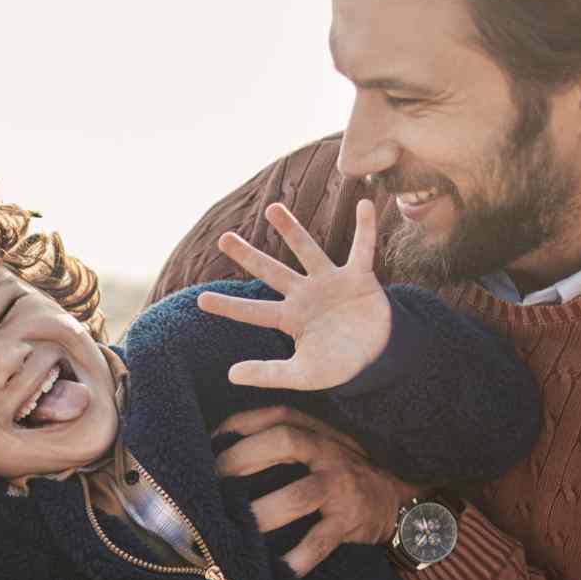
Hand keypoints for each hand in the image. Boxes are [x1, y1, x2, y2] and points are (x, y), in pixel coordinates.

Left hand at [195, 199, 391, 391]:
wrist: (379, 359)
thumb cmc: (339, 366)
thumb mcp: (303, 375)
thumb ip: (269, 374)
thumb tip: (231, 375)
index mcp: (290, 318)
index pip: (253, 311)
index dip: (229, 306)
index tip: (201, 300)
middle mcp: (305, 295)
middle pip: (271, 272)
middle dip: (248, 256)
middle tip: (223, 238)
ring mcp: (330, 282)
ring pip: (307, 250)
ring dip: (291, 230)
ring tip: (272, 208)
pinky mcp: (359, 277)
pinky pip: (363, 248)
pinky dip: (366, 228)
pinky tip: (363, 204)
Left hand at [213, 405, 414, 575]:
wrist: (398, 499)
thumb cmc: (343, 471)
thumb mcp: (321, 445)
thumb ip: (286, 440)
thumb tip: (222, 448)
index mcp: (317, 431)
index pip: (276, 415)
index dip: (240, 424)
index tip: (211, 441)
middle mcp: (328, 451)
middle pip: (284, 441)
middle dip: (243, 458)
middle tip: (214, 483)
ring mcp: (340, 485)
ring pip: (299, 495)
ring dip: (263, 512)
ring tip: (236, 529)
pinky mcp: (349, 520)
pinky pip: (320, 541)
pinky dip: (298, 558)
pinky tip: (277, 570)